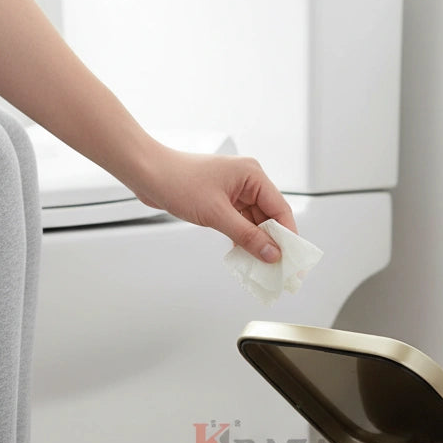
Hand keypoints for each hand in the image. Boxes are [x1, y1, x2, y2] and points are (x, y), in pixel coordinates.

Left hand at [134, 146, 296, 262]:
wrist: (148, 174)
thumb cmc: (178, 181)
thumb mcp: (216, 214)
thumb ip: (246, 236)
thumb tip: (270, 253)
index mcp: (252, 175)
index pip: (280, 209)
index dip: (289, 236)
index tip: (293, 258)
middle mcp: (247, 181)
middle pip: (270, 217)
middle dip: (273, 242)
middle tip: (279, 267)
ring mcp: (234, 191)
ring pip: (255, 222)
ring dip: (257, 243)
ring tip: (262, 266)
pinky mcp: (222, 200)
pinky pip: (240, 223)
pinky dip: (243, 238)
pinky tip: (245, 255)